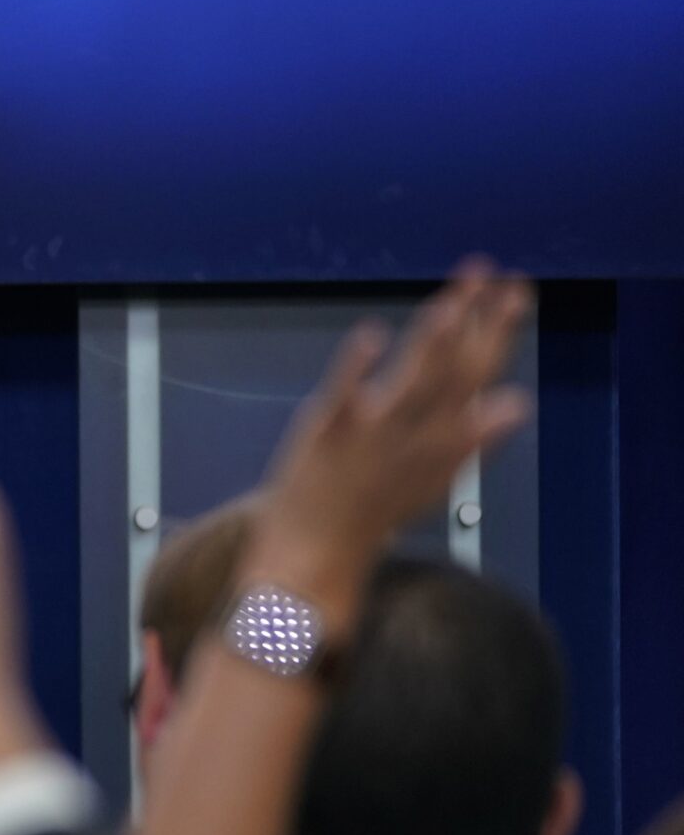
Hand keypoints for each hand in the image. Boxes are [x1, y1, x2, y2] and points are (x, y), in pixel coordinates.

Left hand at [253, 260, 530, 610]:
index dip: (499, 333)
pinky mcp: (325, 433)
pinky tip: (373, 332)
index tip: (519, 292)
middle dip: (484, 327)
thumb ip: (472, 438)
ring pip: (412, 383)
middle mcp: (415, 437)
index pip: (479, 377)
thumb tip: (516, 403)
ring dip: (435, 343)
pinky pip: (344, 395)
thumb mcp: (433, 476)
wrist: (315, 554)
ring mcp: (371, 435)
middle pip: (457, 375)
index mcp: (444, 444)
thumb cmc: (373, 509)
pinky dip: (359, 366)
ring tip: (453, 302)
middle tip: (506, 280)